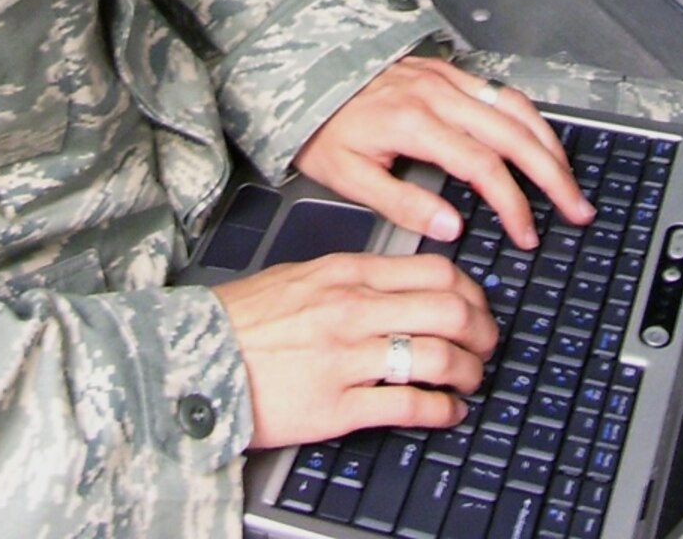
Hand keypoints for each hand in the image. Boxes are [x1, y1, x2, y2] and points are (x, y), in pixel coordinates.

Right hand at [214, 250, 496, 449]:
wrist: (196, 356)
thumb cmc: (245, 319)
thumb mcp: (301, 276)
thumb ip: (351, 278)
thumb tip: (398, 285)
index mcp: (346, 273)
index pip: (434, 270)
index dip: (471, 291)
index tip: (477, 306)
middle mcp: (353, 310)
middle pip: (448, 310)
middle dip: (481, 331)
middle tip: (486, 345)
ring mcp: (347, 358)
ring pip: (437, 356)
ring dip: (468, 372)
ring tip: (471, 380)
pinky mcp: (337, 406)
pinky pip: (408, 406)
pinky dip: (441, 410)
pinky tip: (448, 412)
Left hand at [293, 54, 592, 250]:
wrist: (303, 73)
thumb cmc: (322, 128)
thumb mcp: (346, 175)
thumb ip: (401, 203)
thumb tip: (451, 227)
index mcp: (415, 122)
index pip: (483, 166)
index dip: (512, 204)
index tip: (526, 234)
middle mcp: (437, 94)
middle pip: (513, 134)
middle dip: (552, 174)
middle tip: (577, 209)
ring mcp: (445, 77)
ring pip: (514, 106)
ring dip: (548, 143)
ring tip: (568, 178)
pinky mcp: (445, 69)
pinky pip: (498, 90)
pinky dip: (528, 116)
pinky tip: (539, 138)